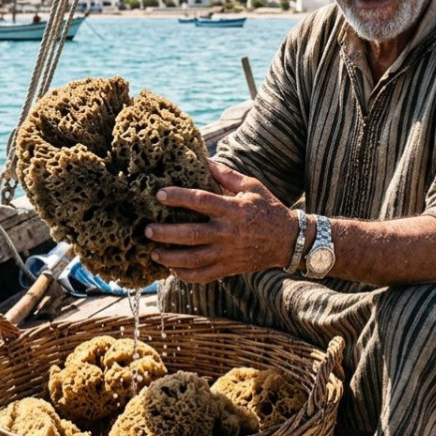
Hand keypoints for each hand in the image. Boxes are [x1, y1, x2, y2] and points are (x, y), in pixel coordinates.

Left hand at [145, 161, 296, 282]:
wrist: (287, 240)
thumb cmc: (267, 208)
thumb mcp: (252, 186)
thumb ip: (226, 174)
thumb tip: (203, 159)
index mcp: (233, 209)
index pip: (201, 201)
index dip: (178, 197)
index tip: (159, 194)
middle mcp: (228, 232)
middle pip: (192, 234)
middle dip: (167, 233)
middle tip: (147, 230)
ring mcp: (228, 253)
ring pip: (194, 259)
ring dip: (171, 258)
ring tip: (153, 253)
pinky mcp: (229, 268)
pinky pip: (203, 276)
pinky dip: (185, 275)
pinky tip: (172, 269)